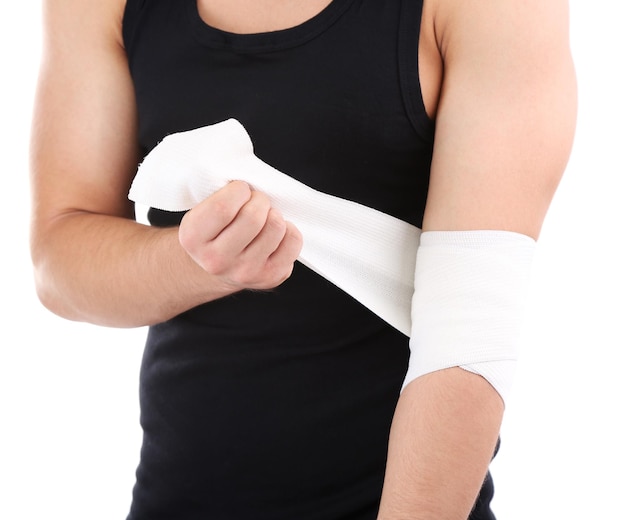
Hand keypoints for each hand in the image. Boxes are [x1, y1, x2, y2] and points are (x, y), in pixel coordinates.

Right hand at [179, 181, 302, 291]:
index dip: (238, 190)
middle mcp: (216, 260)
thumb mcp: (201, 211)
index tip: (239, 190)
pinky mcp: (269, 277)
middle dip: (259, 199)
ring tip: (264, 217)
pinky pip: (293, 241)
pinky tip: (275, 232)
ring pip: (276, 227)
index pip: (223, 207)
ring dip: (274, 213)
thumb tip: (254, 179)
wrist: (214, 268)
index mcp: (193, 238)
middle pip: (253, 217)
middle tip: (255, 201)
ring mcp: (244, 272)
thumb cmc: (213, 229)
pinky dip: (289, 230)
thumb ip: (219, 196)